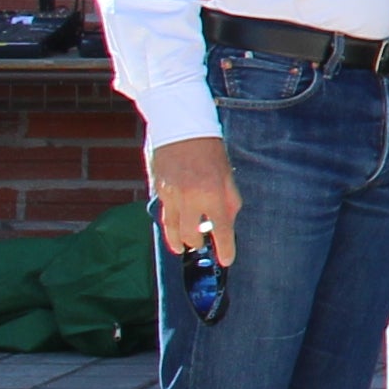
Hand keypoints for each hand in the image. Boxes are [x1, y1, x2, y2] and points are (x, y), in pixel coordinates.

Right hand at [147, 138, 237, 282]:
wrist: (181, 128)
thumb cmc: (209, 149)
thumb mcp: (227, 174)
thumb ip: (229, 199)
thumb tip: (227, 221)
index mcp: (214, 192)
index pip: (222, 229)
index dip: (225, 248)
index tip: (226, 260)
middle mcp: (191, 198)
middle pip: (193, 235)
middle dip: (199, 244)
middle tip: (203, 245)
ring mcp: (172, 196)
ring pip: (174, 230)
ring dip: (181, 242)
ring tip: (186, 246)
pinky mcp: (159, 191)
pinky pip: (165, 216)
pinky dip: (170, 229)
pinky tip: (174, 234)